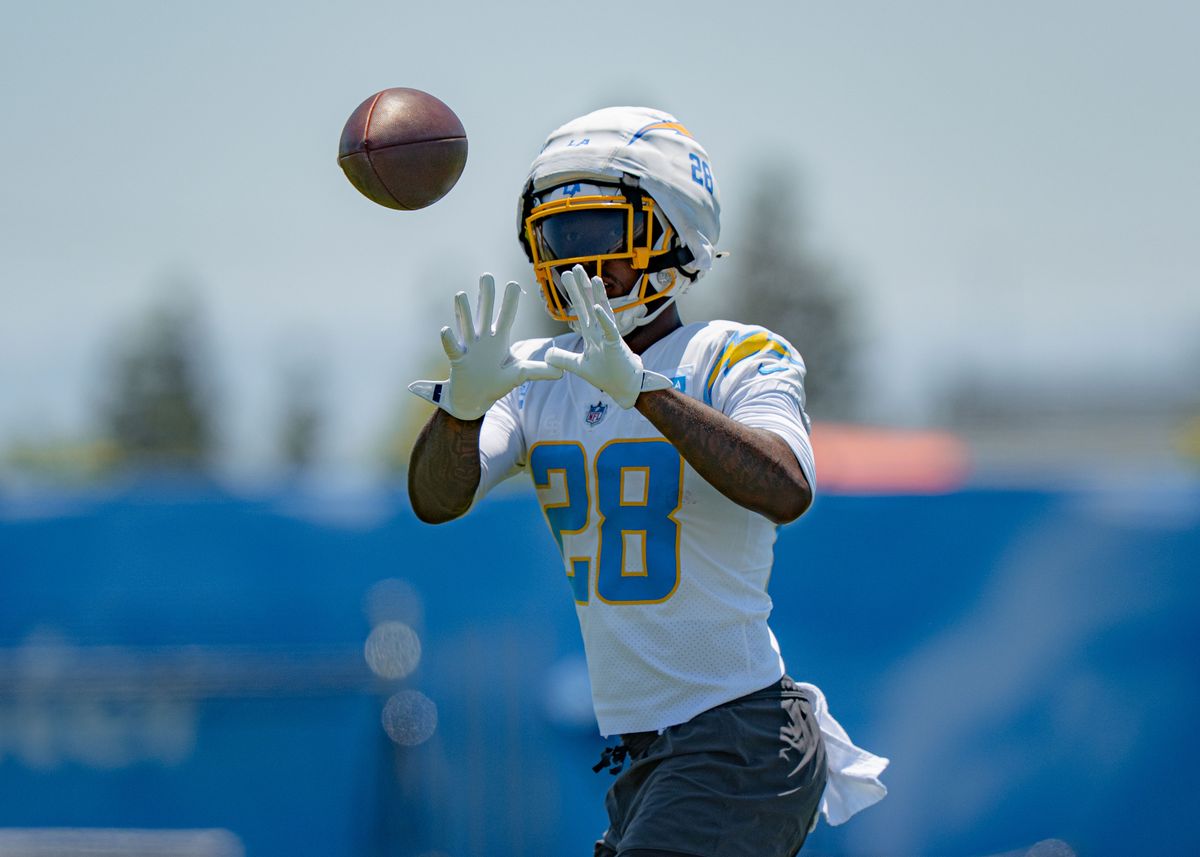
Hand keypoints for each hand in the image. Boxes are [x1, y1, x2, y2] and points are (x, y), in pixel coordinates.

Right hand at [408, 274, 562, 419]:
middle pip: (485, 313)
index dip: (510, 301)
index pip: (506, 316)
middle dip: (486, 296)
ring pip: (466, 325)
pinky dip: (449, 340)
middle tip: (487, 275)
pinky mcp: (458, 360)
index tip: (514, 284)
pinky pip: (452, 348)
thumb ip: (538, 371)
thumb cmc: (497, 381)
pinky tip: (446, 330)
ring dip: (463, 311)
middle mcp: (483, 338)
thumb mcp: (520, 374)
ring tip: (461, 295)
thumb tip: (561, 372)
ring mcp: (469, 347)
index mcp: (499, 338)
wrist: (477, 398)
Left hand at [543, 265, 672, 408]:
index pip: (580, 309)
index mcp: (591, 334)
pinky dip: (603, 318)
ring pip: (601, 310)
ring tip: (592, 276)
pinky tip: (596, 306)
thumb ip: (563, 358)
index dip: (573, 293)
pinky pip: (609, 329)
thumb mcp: (579, 367)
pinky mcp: (616, 345)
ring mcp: (609, 336)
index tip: (565, 277)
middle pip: (589, 304)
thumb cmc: (608, 375)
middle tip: (574, 267)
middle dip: (581, 287)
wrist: (625, 388)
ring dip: (596, 295)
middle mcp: (600, 330)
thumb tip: (546, 354)